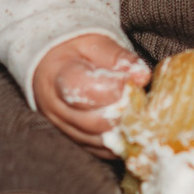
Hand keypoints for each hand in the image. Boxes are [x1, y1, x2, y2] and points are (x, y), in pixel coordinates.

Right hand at [32, 34, 149, 155]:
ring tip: (139, 116)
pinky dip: (116, 144)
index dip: (112, 88)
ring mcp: (61, 127)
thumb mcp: (95, 43)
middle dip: (122, 114)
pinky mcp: (70, 139)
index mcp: (57, 74)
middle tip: (142, 103)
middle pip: (92, 121)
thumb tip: (142, 77)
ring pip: (95, 141)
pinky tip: (129, 129)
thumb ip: (118, 58)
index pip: (81, 88)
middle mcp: (55, 106)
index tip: (133, 82)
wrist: (50, 64)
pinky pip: (95, 150)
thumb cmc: (75, 51)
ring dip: (122, 132)